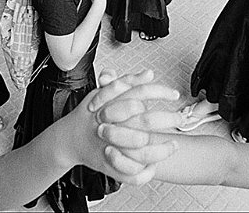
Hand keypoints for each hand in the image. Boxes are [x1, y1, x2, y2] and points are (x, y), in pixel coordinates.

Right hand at [65, 70, 179, 184]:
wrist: (68, 139)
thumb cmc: (89, 115)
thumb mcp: (104, 93)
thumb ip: (127, 82)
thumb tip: (149, 73)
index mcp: (111, 106)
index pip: (139, 94)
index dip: (160, 92)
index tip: (174, 95)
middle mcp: (112, 126)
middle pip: (146, 121)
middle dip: (168, 119)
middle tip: (180, 118)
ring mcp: (111, 148)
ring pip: (143, 152)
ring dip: (162, 150)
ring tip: (174, 145)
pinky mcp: (110, 166)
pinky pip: (132, 174)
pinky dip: (146, 172)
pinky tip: (155, 165)